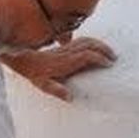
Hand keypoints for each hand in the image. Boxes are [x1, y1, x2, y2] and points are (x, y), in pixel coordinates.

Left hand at [0, 37, 116, 100]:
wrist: (24, 58)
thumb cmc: (35, 73)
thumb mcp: (43, 85)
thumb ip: (56, 90)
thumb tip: (70, 97)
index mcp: (65, 62)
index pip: (86, 56)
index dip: (99, 58)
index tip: (108, 64)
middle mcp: (67, 53)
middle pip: (89, 45)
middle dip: (104, 50)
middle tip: (114, 58)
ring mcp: (66, 47)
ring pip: (86, 41)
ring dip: (99, 44)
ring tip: (109, 52)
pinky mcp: (64, 46)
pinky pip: (82, 40)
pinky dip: (92, 42)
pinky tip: (97, 47)